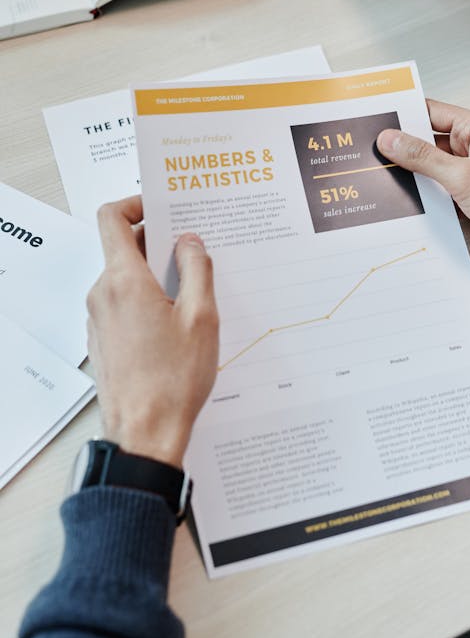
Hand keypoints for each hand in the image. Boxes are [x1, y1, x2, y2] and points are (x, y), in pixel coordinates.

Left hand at [87, 196, 218, 467]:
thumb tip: (190, 242)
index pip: (111, 218)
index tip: (162, 208)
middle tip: (195, 252)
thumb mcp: (201, 316)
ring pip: (125, 278)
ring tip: (193, 294)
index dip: (135, 203)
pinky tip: (178, 323)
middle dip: (158, 243)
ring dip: (156, 275)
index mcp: (124, 280)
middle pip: (123, 247)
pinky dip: (147, 300)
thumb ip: (197, 268)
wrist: (145, 434)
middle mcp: (103, 294)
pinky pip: (123, 304)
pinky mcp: (103, 339)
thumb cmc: (173, 380)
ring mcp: (99, 319)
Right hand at [377, 102, 469, 285]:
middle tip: (371, 153)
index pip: (433, 112)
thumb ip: (423, 157)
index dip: (404, 115)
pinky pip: (444, 190)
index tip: (376, 120)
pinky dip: (429, 195)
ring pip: (436, 168)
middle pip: (431, 140)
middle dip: (404, 147)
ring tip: (383, 178)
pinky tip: (408, 202)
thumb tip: (392, 139)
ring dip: (416, 174)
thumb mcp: (463, 177)